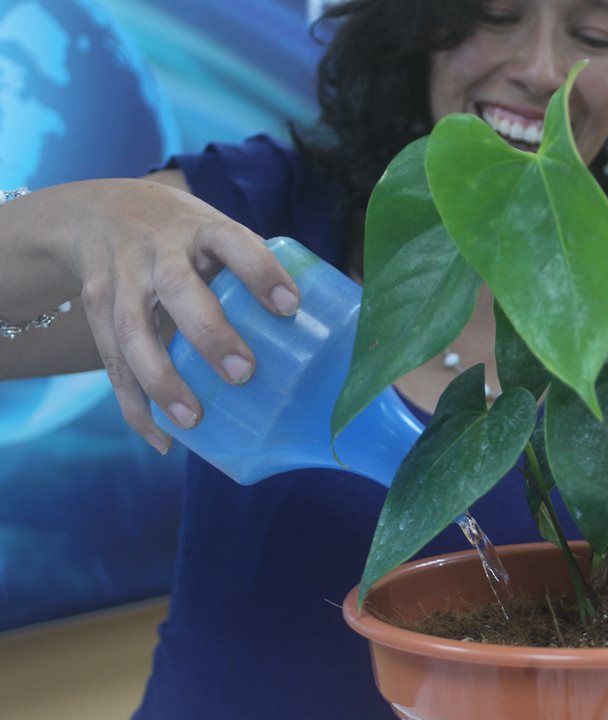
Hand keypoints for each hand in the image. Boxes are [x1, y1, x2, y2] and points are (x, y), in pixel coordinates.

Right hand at [51, 177, 299, 451]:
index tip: (291, 307)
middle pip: (178, 289)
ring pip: (131, 331)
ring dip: (161, 380)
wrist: (97, 212)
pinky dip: (135, 405)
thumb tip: (330, 323)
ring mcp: (121, 280)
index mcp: (200, 230)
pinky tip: (162, 439)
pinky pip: (112, 363)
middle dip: (209, 333)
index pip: (232, 242)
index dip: (261, 272)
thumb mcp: (218, 232)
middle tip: (243, 373)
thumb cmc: (186, 235)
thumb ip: (260, 269)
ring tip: (193, 419)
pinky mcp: (96, 310)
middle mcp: (156, 251)